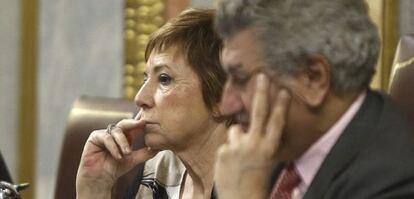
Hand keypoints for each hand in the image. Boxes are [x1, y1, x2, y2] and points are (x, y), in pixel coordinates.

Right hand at [76, 119, 158, 198]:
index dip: (140, 122)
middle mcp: (115, 132)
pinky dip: (113, 146)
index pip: (133, 125)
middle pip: (125, 123)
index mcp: (125, 135)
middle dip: (134, 123)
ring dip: (123, 142)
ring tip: (127, 154)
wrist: (101, 178)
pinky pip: (106, 137)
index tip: (149, 120)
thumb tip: (160, 148)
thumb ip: (146, 153)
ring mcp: (105, 133)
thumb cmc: (116, 168)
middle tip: (142, 123)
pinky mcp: (95, 136)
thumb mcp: (134, 159)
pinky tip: (117, 156)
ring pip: (117, 131)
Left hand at [214, 74, 290, 198]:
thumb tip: (248, 127)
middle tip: (261, 76)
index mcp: (269, 149)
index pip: (277, 122)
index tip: (283, 90)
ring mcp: (238, 147)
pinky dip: (228, 150)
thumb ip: (258, 143)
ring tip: (239, 155)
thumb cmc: (255, 182)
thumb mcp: (264, 161)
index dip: (281, 105)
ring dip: (237, 137)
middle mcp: (255, 145)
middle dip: (260, 92)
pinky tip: (230, 164)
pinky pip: (226, 143)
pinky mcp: (223, 151)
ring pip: (235, 130)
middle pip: (258, 113)